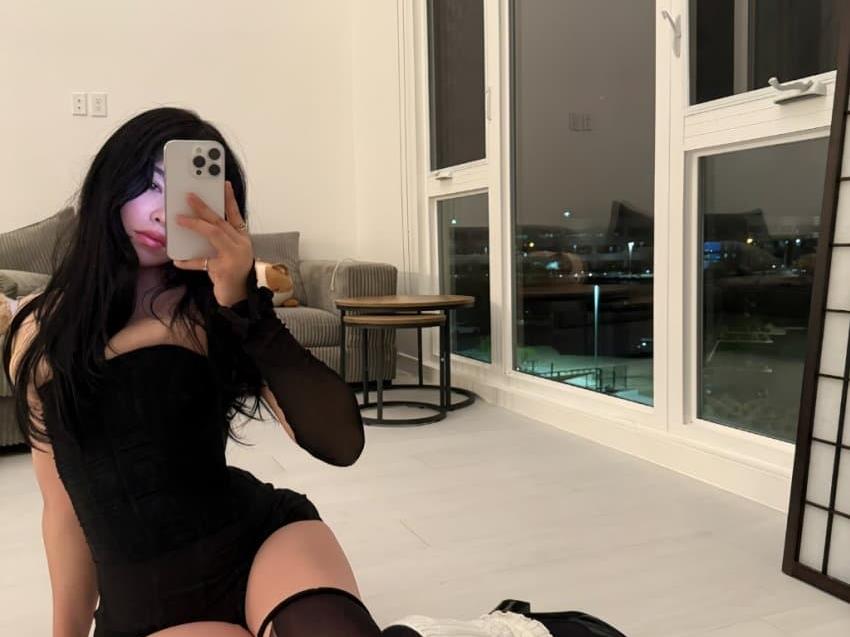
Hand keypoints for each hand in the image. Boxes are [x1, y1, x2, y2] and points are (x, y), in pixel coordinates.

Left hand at [173, 181, 254, 306]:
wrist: (240, 299)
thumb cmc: (232, 274)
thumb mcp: (228, 254)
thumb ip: (217, 241)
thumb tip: (194, 226)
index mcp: (242, 239)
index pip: (236, 214)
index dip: (229, 199)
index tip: (223, 183)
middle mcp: (241, 245)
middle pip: (220, 221)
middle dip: (203, 207)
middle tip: (189, 196)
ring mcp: (234, 257)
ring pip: (214, 234)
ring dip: (195, 225)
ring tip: (179, 220)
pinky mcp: (224, 270)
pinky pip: (202, 262)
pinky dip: (188, 261)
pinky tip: (177, 260)